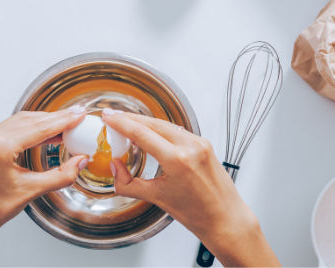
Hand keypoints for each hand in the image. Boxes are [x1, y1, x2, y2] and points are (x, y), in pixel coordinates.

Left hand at [0, 108, 86, 266]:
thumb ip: (61, 175)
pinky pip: (12, 126)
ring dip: (44, 121)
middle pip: (32, 120)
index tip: (78, 115)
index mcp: (1, 148)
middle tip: (76, 117)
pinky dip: (31, 127)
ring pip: (22, 121)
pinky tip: (44, 131)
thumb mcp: (31, 191)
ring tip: (65, 124)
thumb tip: (79, 162)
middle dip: (56, 118)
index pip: (40, 128)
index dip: (63, 120)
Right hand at [102, 109, 278, 266]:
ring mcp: (199, 143)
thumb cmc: (197, 214)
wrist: (225, 219)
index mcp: (178, 160)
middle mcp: (190, 147)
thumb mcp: (157, 199)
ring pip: (165, 124)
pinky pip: (177, 131)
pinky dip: (160, 129)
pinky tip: (151, 133)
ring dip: (145, 123)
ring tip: (128, 125)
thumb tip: (116, 168)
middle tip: (113, 117)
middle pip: (152, 123)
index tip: (109, 117)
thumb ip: (129, 183)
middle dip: (130, 119)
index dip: (121, 123)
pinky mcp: (204, 143)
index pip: (142, 134)